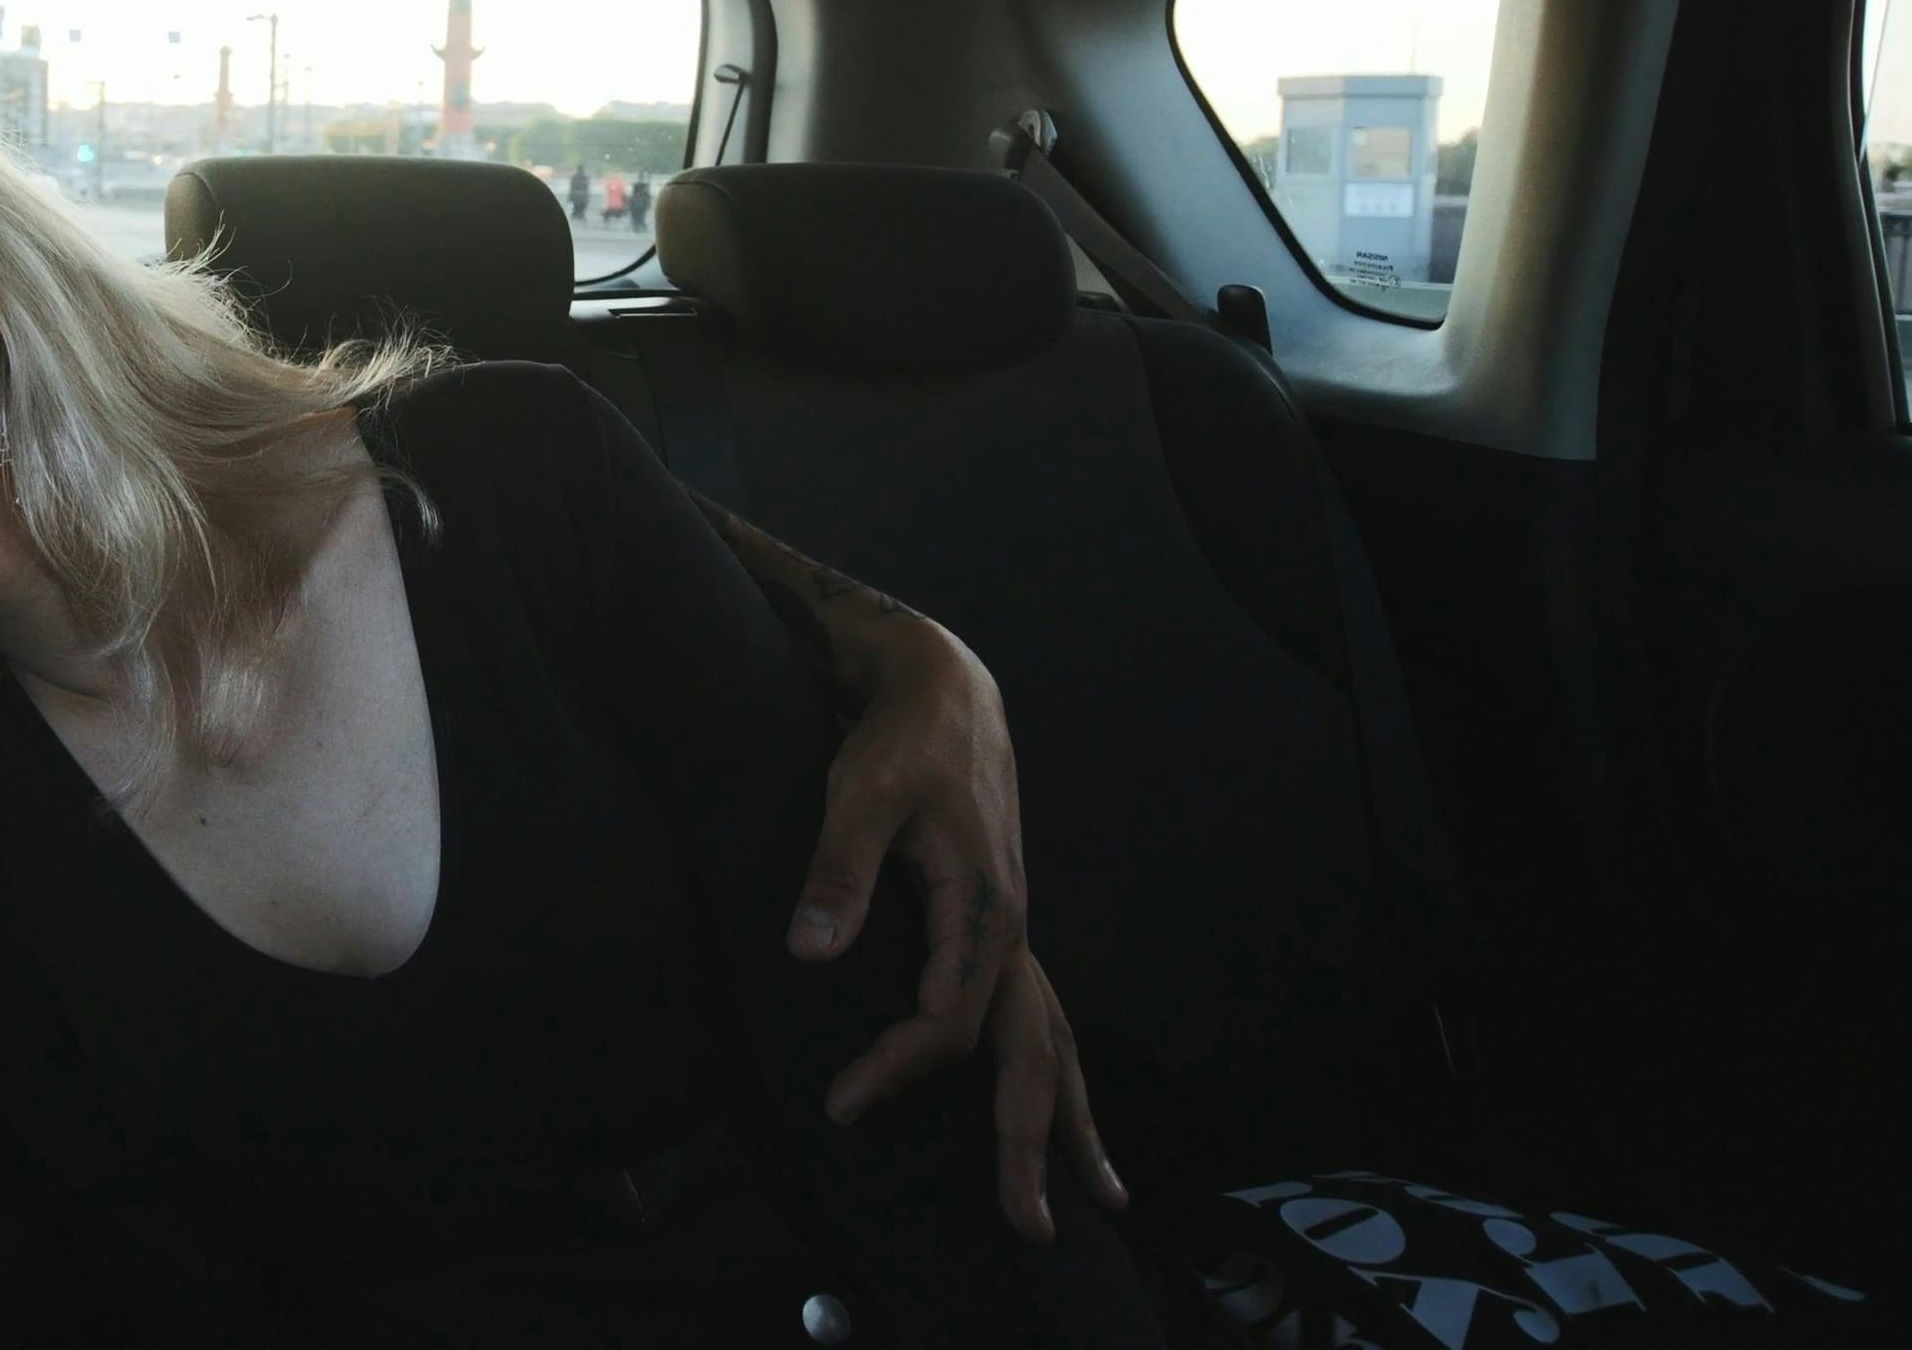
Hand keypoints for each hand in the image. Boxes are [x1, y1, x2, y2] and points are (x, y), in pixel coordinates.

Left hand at [799, 612, 1124, 1242]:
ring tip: (1100, 1194)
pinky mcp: (1003, 924)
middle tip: (1029, 1222)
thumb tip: (811, 952)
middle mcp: (1012, 928)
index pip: (946, 1022)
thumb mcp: (858, 792)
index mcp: (983, 908)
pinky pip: (1038, 1014)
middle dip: (1032, 1141)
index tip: (843, 1104)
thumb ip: (837, 871)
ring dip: (1069, 1117)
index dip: (898, 1069)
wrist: (945, 689)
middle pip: (1034, 1053)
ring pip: (1054, 1039)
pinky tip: (1055, 1107)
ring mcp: (1015, 929)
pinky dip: (1049, 1068)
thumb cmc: (898, 739)